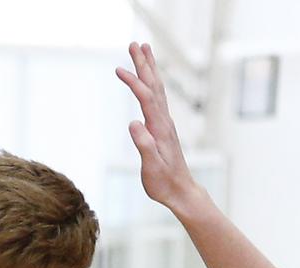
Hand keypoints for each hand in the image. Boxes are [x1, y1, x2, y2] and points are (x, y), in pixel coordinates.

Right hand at [115, 43, 200, 211]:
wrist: (181, 191)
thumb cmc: (164, 182)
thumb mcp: (151, 166)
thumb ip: (144, 144)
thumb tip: (134, 123)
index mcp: (159, 127)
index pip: (145, 97)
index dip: (133, 82)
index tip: (118, 69)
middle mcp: (164, 120)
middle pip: (154, 85)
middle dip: (144, 64)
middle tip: (136, 44)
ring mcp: (164, 123)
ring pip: (157, 89)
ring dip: (150, 69)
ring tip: (143, 51)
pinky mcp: (163, 128)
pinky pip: (157, 98)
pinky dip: (151, 84)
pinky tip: (148, 81)